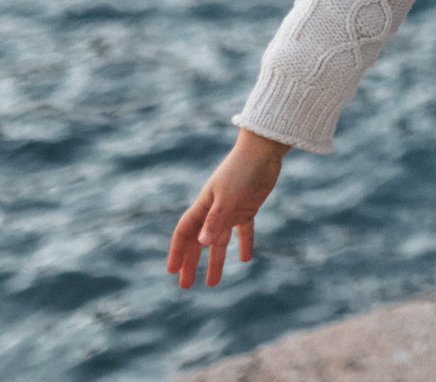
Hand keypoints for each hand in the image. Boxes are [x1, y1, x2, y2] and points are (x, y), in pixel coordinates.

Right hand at [167, 128, 290, 288]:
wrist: (263, 150)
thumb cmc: (242, 171)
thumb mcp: (228, 198)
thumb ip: (215, 220)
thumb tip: (202, 243)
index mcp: (204, 205)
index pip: (184, 232)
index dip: (177, 251)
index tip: (172, 271)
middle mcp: (214, 209)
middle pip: (198, 241)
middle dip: (191, 263)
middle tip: (185, 286)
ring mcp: (231, 209)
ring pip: (219, 240)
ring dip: (215, 260)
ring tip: (212, 283)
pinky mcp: (248, 206)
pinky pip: (243, 230)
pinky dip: (244, 243)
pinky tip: (246, 259)